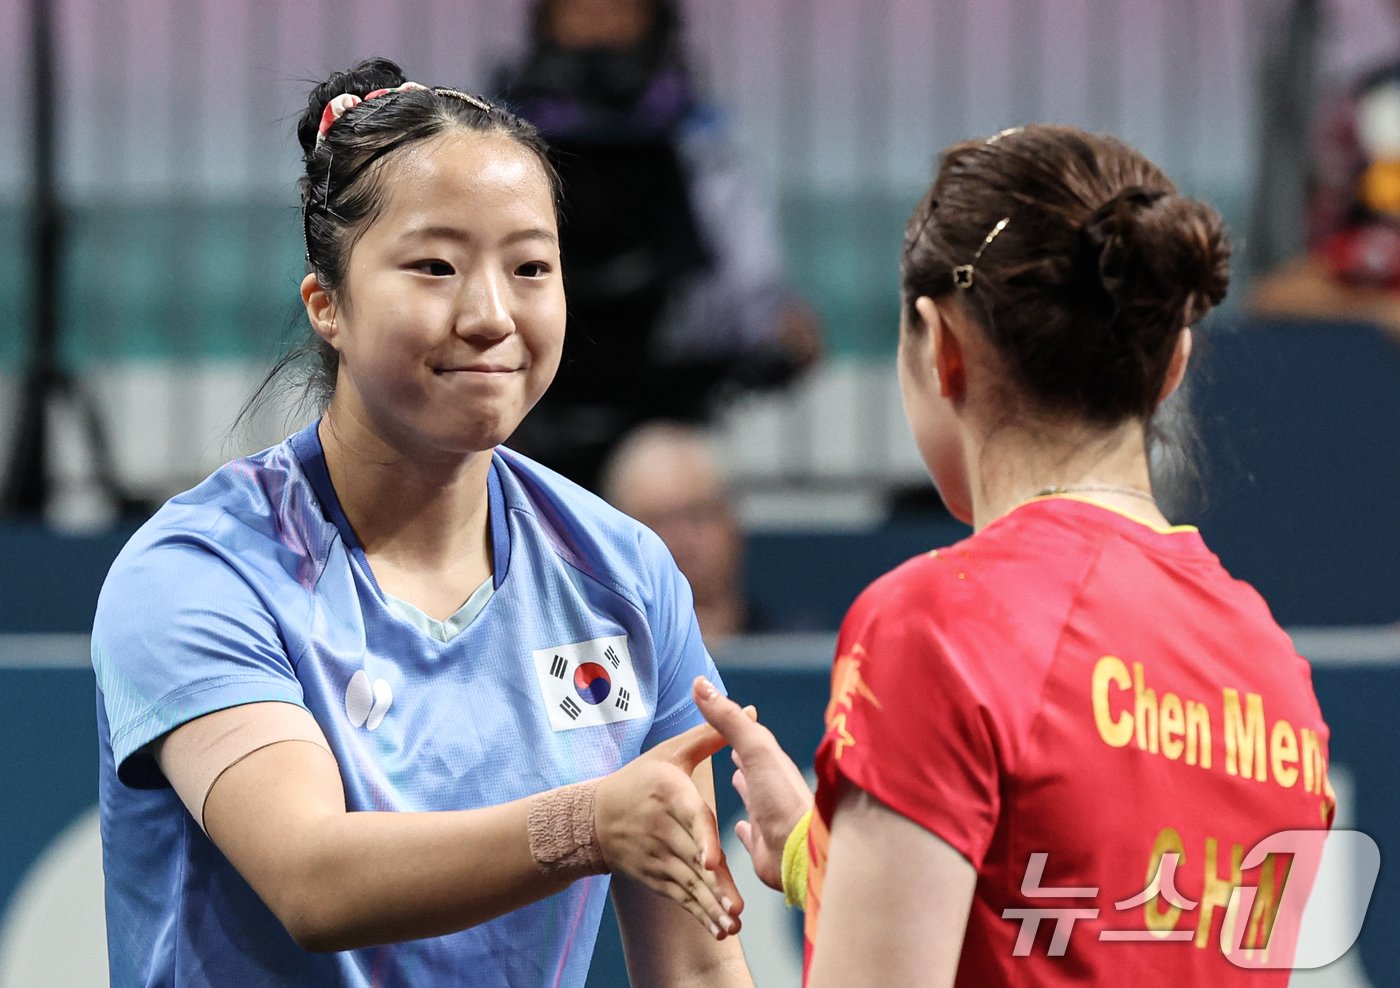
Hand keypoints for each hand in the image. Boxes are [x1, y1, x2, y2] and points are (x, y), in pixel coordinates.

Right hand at [594, 720, 744, 938]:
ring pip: (688, 883)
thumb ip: (712, 733)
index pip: (691, 817)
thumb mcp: (672, 751)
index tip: (713, 860)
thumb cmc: (642, 778)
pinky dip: (699, 915)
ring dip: (710, 906)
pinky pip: (680, 897)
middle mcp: (662, 827)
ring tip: (731, 924)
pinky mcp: (655, 876)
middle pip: (693, 859)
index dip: (703, 839)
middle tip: (736, 909)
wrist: (592, 818)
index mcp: (670, 793)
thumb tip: (750, 708)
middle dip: (715, 886)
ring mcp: (656, 855)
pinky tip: (720, 931)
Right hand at [692, 676, 813, 891]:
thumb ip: (729, 719)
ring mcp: (769, 819)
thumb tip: (700, 683)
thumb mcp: (755, 749)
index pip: (752, 742)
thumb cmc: (782, 798)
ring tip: (732, 780)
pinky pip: (753, 836)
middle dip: (742, 760)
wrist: (802, 853)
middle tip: (728, 750)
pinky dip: (746, 831)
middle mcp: (772, 791)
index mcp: (771, 766)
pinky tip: (741, 830)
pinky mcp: (764, 848)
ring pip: (754, 800)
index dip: (736, 731)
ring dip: (745, 790)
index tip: (723, 719)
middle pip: (754, 770)